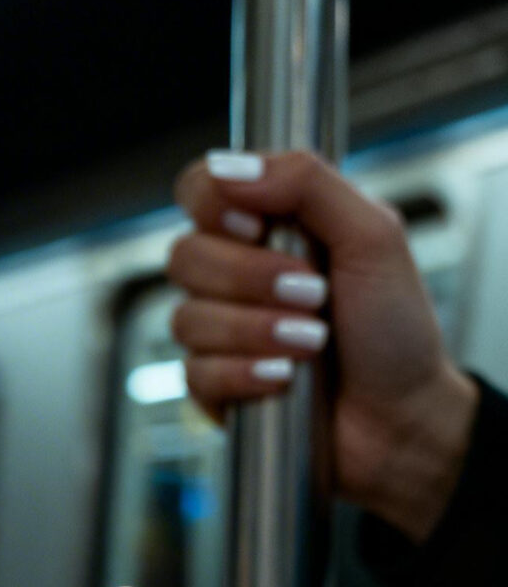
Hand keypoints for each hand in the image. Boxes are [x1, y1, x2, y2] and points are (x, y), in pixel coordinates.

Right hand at [169, 149, 478, 543]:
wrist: (402, 419)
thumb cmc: (395, 330)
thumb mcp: (373, 236)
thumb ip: (308, 183)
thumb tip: (232, 168)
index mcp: (270, 225)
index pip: (199, 190)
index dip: (211, 204)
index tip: (252, 226)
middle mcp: (236, 275)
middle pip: (184, 255)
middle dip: (250, 279)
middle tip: (312, 294)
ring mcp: (221, 333)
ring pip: (186, 318)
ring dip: (254, 331)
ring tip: (311, 344)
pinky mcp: (215, 387)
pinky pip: (195, 373)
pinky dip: (243, 374)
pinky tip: (283, 380)